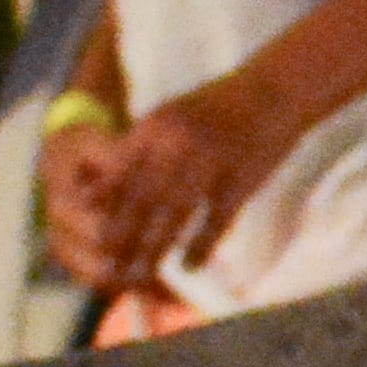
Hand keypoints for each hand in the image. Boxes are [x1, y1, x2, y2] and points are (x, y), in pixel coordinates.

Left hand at [47, 80, 294, 294]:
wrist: (275, 89)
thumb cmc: (221, 105)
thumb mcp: (171, 117)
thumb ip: (141, 146)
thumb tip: (104, 183)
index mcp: (156, 126)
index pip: (120, 172)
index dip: (104, 207)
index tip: (91, 234)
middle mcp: (178, 143)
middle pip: (141, 199)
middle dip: (122, 236)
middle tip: (109, 268)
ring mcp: (211, 161)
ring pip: (174, 215)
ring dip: (154, 250)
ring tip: (141, 277)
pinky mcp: (242, 178)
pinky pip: (216, 220)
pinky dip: (201, 246)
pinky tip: (190, 266)